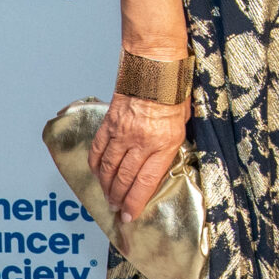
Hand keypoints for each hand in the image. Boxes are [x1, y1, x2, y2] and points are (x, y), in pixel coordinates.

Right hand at [91, 91, 192, 220]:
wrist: (154, 63)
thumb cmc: (173, 88)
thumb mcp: (183, 119)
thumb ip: (171, 142)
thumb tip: (162, 158)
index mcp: (165, 142)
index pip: (146, 182)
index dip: (136, 202)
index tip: (130, 215)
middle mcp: (142, 140)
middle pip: (125, 178)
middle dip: (119, 198)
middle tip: (117, 209)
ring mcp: (122, 132)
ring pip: (108, 167)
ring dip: (106, 186)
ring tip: (107, 197)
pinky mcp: (109, 123)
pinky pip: (97, 149)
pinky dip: (95, 165)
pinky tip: (96, 174)